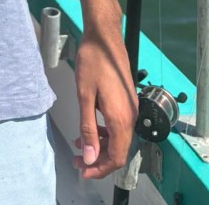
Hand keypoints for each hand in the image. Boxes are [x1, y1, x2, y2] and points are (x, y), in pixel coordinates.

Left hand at [72, 26, 137, 179]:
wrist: (104, 36)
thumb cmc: (93, 60)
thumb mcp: (85, 96)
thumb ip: (88, 128)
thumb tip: (90, 157)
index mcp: (121, 118)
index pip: (117, 157)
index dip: (100, 169)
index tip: (83, 171)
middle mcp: (130, 115)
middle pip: (118, 150)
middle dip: (98, 160)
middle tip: (78, 160)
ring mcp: (131, 107)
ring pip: (118, 138)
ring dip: (100, 146)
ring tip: (79, 145)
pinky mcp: (127, 100)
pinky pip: (119, 125)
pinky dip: (104, 132)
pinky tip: (89, 128)